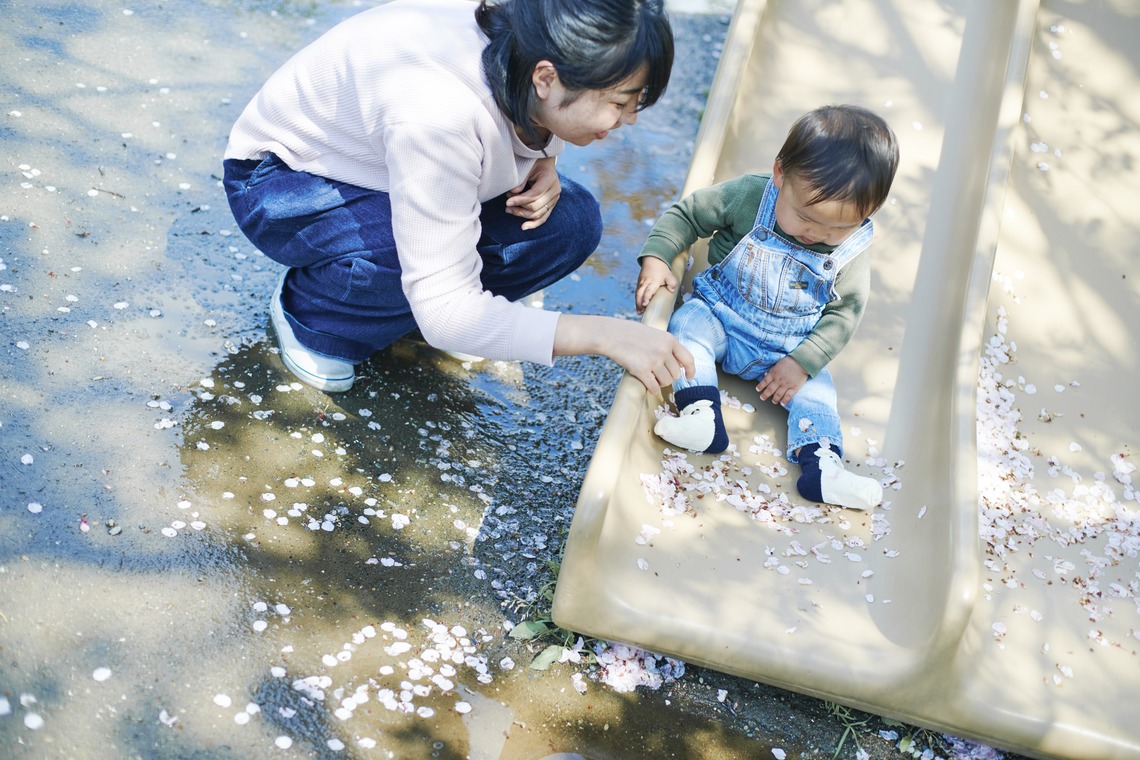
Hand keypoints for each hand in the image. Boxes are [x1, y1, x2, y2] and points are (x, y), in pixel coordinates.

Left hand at [506, 157, 559, 229]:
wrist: (545, 162)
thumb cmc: (534, 163)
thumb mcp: (528, 167)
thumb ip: (521, 180)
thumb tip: (513, 193)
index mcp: (550, 179)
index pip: (535, 194)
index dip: (520, 200)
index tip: (508, 201)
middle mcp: (555, 190)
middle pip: (536, 206)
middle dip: (520, 208)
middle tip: (507, 206)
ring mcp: (555, 199)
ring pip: (539, 213)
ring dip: (523, 215)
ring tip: (510, 211)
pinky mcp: (552, 204)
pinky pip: (544, 217)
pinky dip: (534, 224)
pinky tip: (524, 227)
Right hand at [554, 314, 694, 393]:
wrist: (612, 334)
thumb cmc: (632, 334)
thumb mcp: (655, 335)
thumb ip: (667, 347)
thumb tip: (680, 366)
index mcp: (669, 340)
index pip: (688, 359)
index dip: (691, 370)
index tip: (689, 377)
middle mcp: (664, 350)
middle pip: (676, 374)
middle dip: (668, 376)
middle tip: (657, 373)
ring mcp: (653, 360)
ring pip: (666, 382)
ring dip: (659, 382)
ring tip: (650, 375)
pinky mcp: (641, 370)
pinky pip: (654, 387)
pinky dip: (651, 388)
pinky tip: (646, 382)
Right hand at [635, 257, 678, 313]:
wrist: (653, 260)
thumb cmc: (661, 269)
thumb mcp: (669, 275)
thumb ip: (672, 283)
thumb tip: (671, 290)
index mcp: (653, 282)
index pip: (648, 291)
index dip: (646, 298)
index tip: (645, 304)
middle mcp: (645, 283)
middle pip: (640, 294)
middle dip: (639, 304)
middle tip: (641, 312)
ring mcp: (641, 284)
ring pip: (637, 294)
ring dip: (637, 303)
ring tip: (639, 312)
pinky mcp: (639, 284)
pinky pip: (637, 293)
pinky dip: (637, 300)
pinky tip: (639, 307)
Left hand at [755, 356, 807, 405]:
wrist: (802, 361)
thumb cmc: (789, 361)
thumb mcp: (778, 364)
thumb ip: (772, 370)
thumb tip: (765, 375)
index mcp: (774, 373)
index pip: (765, 382)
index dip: (760, 386)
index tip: (758, 390)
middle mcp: (779, 380)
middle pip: (770, 390)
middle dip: (765, 395)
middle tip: (762, 398)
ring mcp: (786, 385)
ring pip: (778, 394)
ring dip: (775, 399)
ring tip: (774, 401)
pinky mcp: (794, 387)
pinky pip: (788, 396)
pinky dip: (785, 400)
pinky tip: (782, 403)